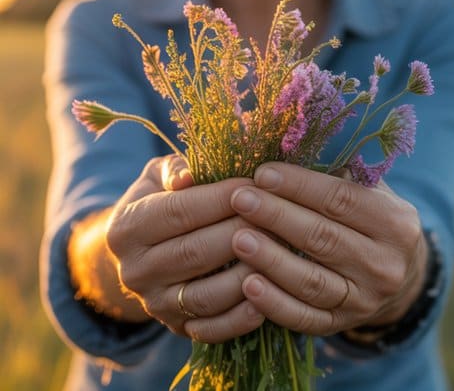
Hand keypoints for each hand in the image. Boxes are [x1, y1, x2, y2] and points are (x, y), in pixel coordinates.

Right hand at [104, 155, 264, 341]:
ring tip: (280, 251)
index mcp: (127, 228)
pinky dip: (242, 317)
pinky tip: (270, 296)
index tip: (258, 184)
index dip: (222, 197)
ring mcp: (156, 304)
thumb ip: (176, 170)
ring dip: (247, 273)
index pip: (179, 211)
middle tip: (279, 216)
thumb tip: (189, 175)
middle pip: (195, 252)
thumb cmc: (164, 202)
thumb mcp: (160, 178)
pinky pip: (214, 329)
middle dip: (242, 232)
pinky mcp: (178, 328)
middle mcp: (135, 271)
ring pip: (207, 294)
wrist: (145, 254)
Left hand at [226, 162, 427, 335]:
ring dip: (271, 259)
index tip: (262, 173)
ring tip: (237, 238)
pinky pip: (305, 317)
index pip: (342, 200)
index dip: (300, 186)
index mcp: (396, 223)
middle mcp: (386, 264)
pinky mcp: (342, 325)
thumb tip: (283, 144)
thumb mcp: (371, 194)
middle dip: (277, 216)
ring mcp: (365, 300)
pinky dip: (275, 303)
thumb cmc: (370, 221)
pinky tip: (248, 286)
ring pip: (312, 281)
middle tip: (240, 198)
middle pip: (324, 238)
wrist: (399, 277)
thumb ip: (337, 174)